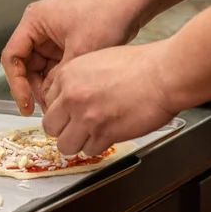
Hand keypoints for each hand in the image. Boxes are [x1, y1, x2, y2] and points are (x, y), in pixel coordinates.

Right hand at [1, 0, 141, 115]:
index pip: (12, 57)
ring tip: (56, 106)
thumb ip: (58, 78)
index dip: (16, 84)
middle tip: (44, 110)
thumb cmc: (107, 16)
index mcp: (34, 20)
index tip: (25, 104)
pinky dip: (57, 82)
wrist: (131, 5)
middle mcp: (38, 27)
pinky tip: (64, 96)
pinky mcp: (64, 44)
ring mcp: (51, 36)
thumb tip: (47, 101)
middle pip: (24, 65)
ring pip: (39, 69)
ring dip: (46, 87)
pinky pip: (53, 67)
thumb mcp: (79, 52)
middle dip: (33, 88)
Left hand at [42, 41, 176, 155]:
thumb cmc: (139, 65)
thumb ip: (77, 80)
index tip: (69, 114)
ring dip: (78, 143)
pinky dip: (98, 146)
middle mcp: (71, 97)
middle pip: (50, 127)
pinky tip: (109, 133)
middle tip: (77, 128)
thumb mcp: (96, 60)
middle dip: (64, 130)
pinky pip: (89, 150)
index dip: (60, 111)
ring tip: (92, 134)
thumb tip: (67, 99)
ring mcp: (86, 117)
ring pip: (65, 145)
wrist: (163, 75)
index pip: (47, 103)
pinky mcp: (103, 133)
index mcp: (67, 75)